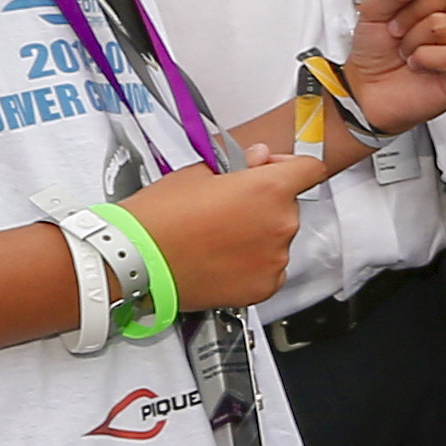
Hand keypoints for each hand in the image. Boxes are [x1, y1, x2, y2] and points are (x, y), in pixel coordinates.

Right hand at [117, 150, 331, 313]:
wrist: (136, 261)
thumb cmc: (160, 217)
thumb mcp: (198, 174)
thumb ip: (240, 164)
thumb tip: (259, 158)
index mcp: (269, 190)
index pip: (310, 169)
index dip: (289, 166)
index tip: (270, 170)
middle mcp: (281, 225)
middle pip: (288, 206)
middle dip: (264, 203)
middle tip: (227, 208)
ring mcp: (275, 259)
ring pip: (278, 239)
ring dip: (258, 235)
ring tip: (217, 238)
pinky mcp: (265, 287)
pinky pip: (270, 268)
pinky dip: (253, 264)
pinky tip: (222, 259)